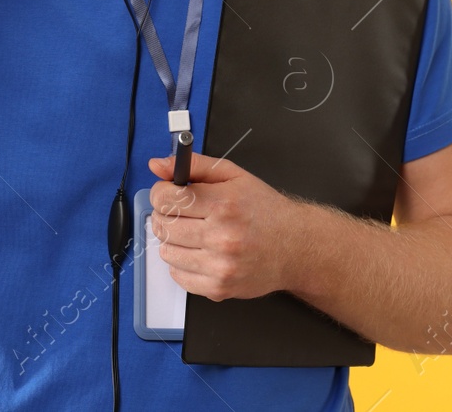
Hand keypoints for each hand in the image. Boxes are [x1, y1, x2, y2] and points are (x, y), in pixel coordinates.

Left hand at [146, 151, 301, 301]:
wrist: (295, 247)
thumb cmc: (264, 209)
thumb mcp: (233, 176)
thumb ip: (194, 165)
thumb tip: (157, 165)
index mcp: (223, 205)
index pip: (166, 199)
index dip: (162, 192)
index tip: (169, 193)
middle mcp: (221, 237)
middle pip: (162, 225)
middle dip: (166, 215)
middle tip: (182, 213)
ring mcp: (219, 266)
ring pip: (166, 252)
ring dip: (174, 241)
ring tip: (195, 234)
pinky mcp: (219, 288)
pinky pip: (178, 276)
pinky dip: (182, 264)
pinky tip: (200, 253)